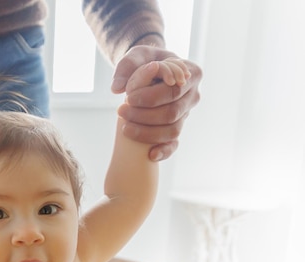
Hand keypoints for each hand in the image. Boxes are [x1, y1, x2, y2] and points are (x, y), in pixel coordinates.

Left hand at [111, 45, 201, 160]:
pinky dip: (164, 151)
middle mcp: (193, 95)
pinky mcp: (176, 127)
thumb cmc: (144, 61)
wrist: (148, 70)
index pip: (172, 91)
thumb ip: (127, 66)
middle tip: (121, 111)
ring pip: (172, 130)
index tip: (128, 97)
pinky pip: (174, 143)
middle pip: (172, 113)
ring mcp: (186, 113)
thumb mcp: (136, 55)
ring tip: (124, 128)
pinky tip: (151, 155)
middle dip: (144, 115)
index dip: (150, 97)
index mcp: (191, 74)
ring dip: (147, 132)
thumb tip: (117, 88)